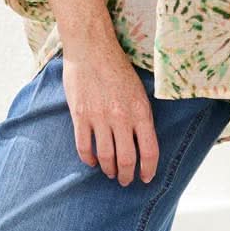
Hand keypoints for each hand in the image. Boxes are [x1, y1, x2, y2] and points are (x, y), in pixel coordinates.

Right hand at [62, 44, 159, 185]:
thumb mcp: (140, 92)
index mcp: (140, 112)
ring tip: (110, 173)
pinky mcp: (80, 116)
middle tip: (125, 180)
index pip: (149, 151)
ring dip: (109, 170)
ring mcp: (99, 118)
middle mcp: (121, 118)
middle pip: (126, 159)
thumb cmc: (118, 68)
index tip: (146, 177)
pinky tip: (93, 161)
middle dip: (126, 175)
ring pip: (106, 157)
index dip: (149, 169)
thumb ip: (141, 117)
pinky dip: (89, 159)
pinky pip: (84, 146)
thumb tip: (143, 142)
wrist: (92, 49)